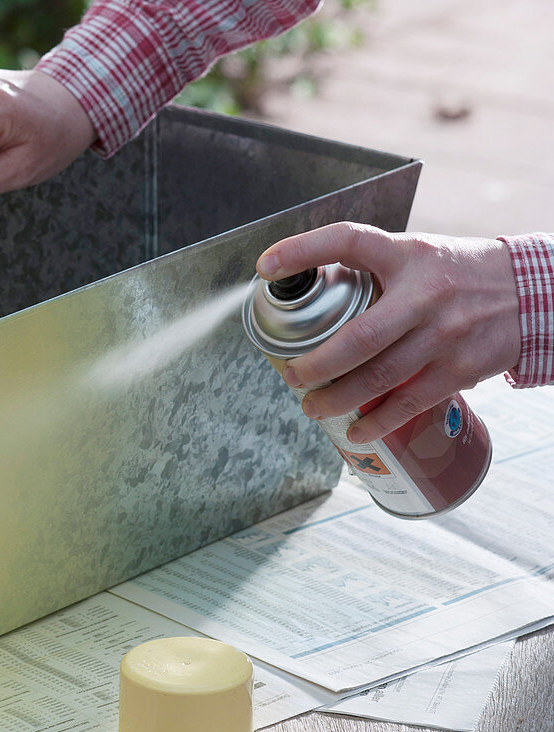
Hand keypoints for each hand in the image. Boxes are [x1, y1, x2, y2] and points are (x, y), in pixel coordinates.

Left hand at [255, 222, 519, 442]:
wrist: (532, 292)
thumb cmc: (455, 274)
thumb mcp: (414, 254)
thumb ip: (368, 268)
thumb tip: (305, 286)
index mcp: (406, 255)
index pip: (349, 241)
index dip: (303, 250)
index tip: (266, 267)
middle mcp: (424, 294)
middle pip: (359, 336)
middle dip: (316, 364)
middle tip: (292, 376)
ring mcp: (445, 334)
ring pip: (380, 377)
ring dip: (338, 399)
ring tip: (312, 407)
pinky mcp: (461, 368)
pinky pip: (410, 402)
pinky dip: (379, 421)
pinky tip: (356, 430)